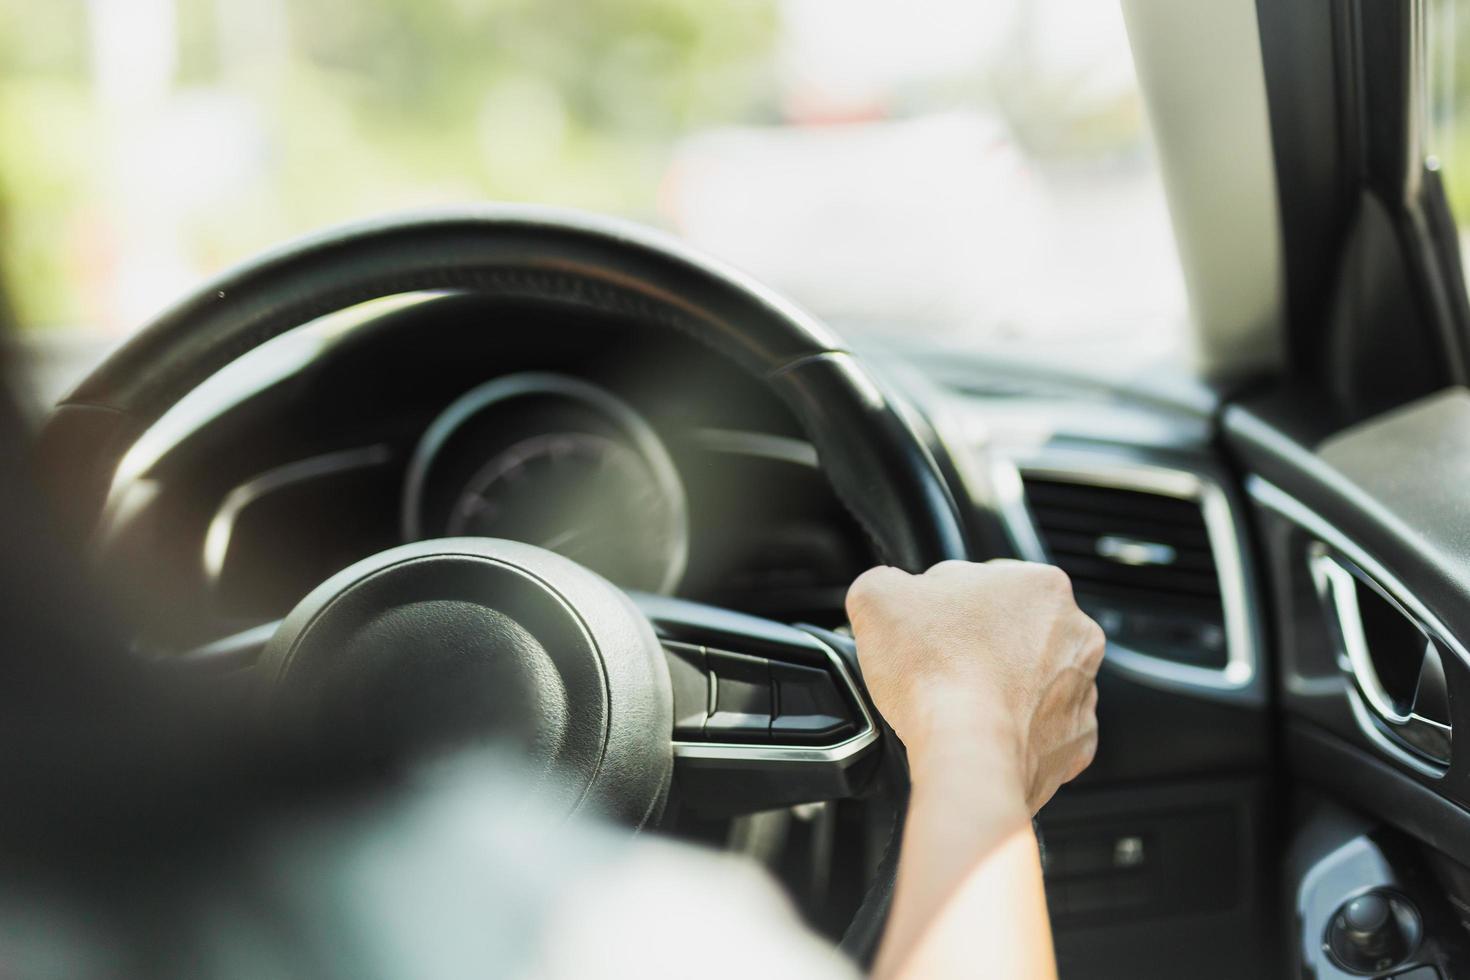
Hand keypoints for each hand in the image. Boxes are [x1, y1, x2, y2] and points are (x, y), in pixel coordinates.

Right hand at [846, 560, 1102, 812]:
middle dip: (979, 644)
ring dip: (1001, 685)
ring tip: (959, 701)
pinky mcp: (1077, 738)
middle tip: (938, 665)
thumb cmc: (935, 671)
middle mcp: (1076, 634)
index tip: (926, 629)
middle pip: (1012, 630)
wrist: (967, 751)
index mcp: (1041, 585)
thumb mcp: (877, 596)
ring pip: (1031, 678)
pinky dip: (1015, 728)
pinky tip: (984, 729)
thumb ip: (884, 581)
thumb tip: (888, 592)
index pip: (982, 583)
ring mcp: (1082, 689)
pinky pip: (1042, 727)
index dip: (945, 605)